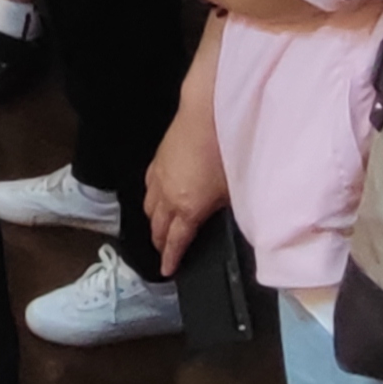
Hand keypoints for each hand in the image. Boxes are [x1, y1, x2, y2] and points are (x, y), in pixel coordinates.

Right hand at [143, 102, 227, 273]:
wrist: (207, 113)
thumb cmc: (226, 152)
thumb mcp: (234, 191)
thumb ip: (226, 212)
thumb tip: (227, 222)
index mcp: (186, 209)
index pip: (174, 241)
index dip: (170, 258)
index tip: (166, 271)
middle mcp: (167, 196)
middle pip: (156, 225)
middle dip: (159, 242)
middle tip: (163, 252)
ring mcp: (159, 175)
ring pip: (148, 206)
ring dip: (152, 221)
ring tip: (158, 228)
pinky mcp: (158, 158)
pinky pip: (148, 186)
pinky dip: (150, 198)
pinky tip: (156, 196)